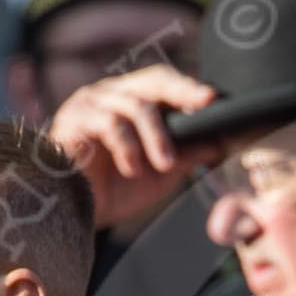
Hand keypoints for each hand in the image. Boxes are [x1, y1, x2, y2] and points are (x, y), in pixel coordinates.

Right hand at [47, 63, 222, 229]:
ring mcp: (91, 103)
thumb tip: (222, 142)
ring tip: (165, 165)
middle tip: (204, 105)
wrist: (75, 213)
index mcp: (133, 100)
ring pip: (135, 105)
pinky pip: (108, 123)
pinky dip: (127, 147)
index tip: (216, 99)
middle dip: (182, 92)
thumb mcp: (162, 172)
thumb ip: (188, 154)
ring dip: (156, 137)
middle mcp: (112, 94)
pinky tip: (132, 169)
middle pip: (152, 81)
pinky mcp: (74, 119)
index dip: (190, 88)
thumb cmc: (116, 189)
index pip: (164, 83)